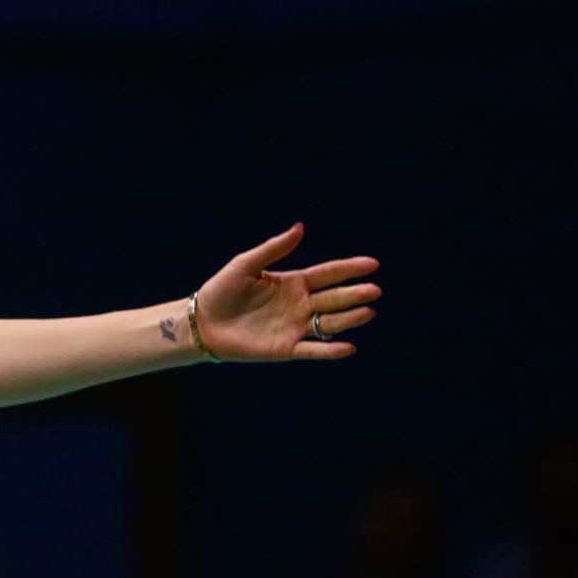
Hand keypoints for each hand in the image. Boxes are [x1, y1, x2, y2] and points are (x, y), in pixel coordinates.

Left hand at [195, 223, 379, 360]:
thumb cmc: (221, 290)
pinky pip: (314, 349)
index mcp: (292, 282)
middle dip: (355, 294)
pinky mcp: (286, 348)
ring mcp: (295, 326)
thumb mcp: (246, 264)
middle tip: (375, 290)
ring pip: (329, 323)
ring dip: (349, 318)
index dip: (349, 269)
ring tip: (368, 311)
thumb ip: (274, 248)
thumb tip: (301, 227)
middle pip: (334, 298)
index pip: (328, 274)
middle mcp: (299, 304)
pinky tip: (349, 346)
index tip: (372, 264)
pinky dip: (331, 350)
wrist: (202, 322)